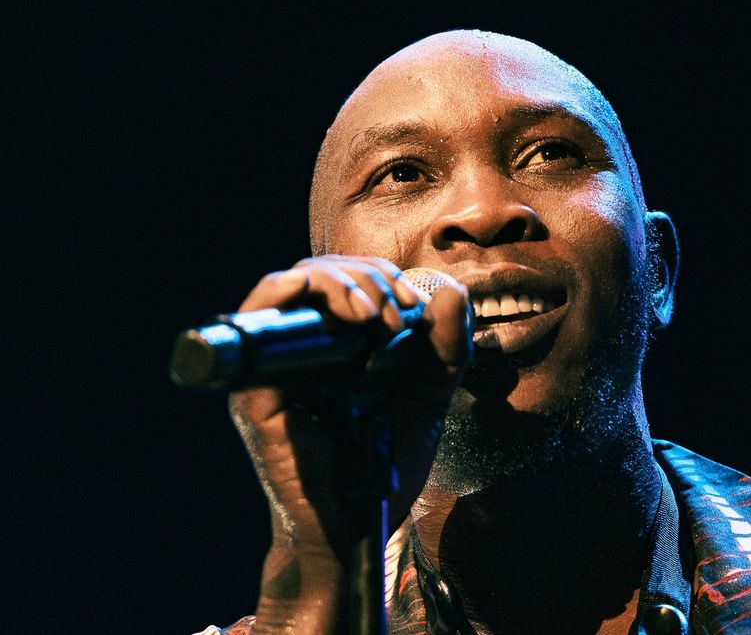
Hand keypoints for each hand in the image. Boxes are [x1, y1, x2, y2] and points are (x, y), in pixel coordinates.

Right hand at [227, 256, 471, 632]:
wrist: (362, 524)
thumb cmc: (385, 463)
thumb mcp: (430, 396)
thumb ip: (446, 348)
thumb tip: (449, 292)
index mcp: (336, 343)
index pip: (345, 280)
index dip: (382, 277)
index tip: (415, 306)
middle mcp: (301, 348)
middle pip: (319, 273)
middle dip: (367, 279)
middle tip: (397, 314)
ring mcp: (274, 368)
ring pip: (288, 286)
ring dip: (337, 282)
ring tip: (373, 313)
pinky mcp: (256, 392)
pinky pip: (254, 327)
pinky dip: (290, 296)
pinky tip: (334, 306)